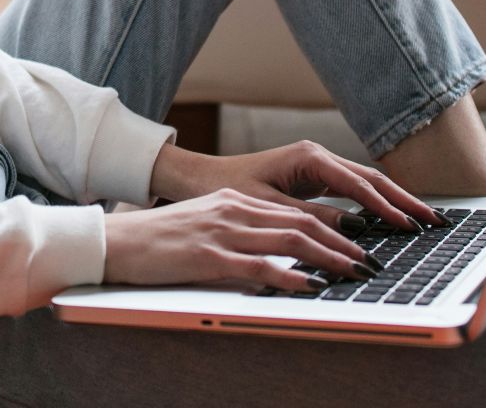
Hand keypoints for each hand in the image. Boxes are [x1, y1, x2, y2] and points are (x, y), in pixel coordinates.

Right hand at [102, 187, 379, 290]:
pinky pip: (259, 265)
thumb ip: (238, 233)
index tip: (358, 244)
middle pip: (301, 223)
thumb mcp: (203, 226)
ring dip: (328, 258)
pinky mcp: (208, 256)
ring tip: (354, 273)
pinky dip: (290, 275)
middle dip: (342, 243)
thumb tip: (274, 254)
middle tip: (370, 261)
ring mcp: (222, 232)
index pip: (294, 212)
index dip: (332, 228)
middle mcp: (233, 210)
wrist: (115, 241)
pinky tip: (311, 285)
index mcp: (234, 201)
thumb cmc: (156, 240)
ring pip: (289, 240)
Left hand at [152, 139, 446, 233]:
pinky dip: (375, 204)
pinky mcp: (315, 177)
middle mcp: (318, 156)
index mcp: (309, 158)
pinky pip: (353, 190)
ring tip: (425, 221)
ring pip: (366, 184)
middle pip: (372, 179)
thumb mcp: (269, 208)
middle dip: (405, 201)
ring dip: (395, 202)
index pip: (359, 185)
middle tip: (435, 222)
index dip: (386, 208)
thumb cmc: (227, 190)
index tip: (410, 227)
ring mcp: (318, 165)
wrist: (201, 178)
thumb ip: (311, 218)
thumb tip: (354, 231)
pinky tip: (393, 220)